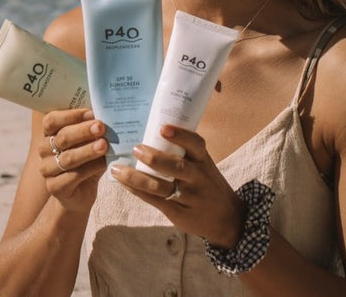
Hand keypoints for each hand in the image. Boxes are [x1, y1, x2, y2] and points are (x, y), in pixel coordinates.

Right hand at [38, 108, 107, 212]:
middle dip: (83, 131)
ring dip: (87, 150)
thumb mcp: (89, 141)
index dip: (71, 115)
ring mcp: (47, 170)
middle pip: (62, 137)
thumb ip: (93, 128)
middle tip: (100, 126)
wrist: (81, 192)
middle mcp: (44, 150)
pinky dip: (91, 168)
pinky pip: (73, 176)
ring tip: (104, 145)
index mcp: (49, 134)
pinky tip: (104, 163)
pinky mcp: (54, 187)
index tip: (92, 113)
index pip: (52, 120)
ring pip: (67, 157)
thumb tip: (107, 111)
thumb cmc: (87, 160)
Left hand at [110, 125, 246, 248]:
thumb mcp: (204, 165)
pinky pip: (154, 200)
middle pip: (176, 166)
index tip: (163, 128)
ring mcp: (188, 196)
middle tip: (136, 148)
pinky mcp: (178, 212)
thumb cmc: (208, 183)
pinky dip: (137, 191)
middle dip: (154, 157)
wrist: (227, 217)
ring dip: (136, 177)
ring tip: (118, 169)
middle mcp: (197, 177)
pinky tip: (124, 184)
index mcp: (203, 160)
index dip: (180, 135)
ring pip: (160, 187)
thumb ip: (186, 152)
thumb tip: (155, 130)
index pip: (195, 144)